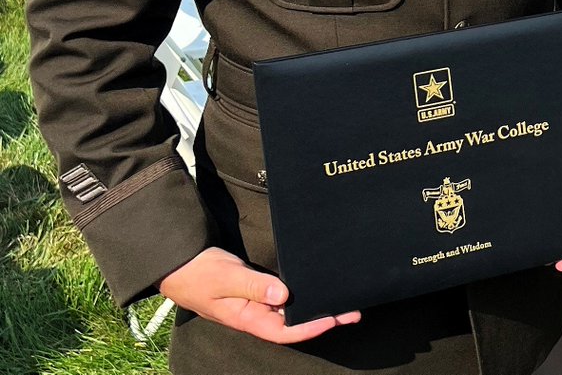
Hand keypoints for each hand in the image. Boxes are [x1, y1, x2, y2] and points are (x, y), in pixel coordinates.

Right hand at [159, 246, 360, 342]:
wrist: (177, 261)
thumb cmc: (198, 273)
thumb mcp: (226, 278)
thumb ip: (254, 286)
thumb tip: (284, 296)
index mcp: (247, 318)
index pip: (284, 331)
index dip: (309, 328)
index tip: (334, 319)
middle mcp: (254, 312)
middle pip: (293, 322)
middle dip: (322, 317)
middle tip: (352, 309)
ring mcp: (255, 300)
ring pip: (290, 309)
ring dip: (315, 304)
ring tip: (342, 298)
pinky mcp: (255, 287)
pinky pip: (281, 294)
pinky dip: (300, 291)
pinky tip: (315, 284)